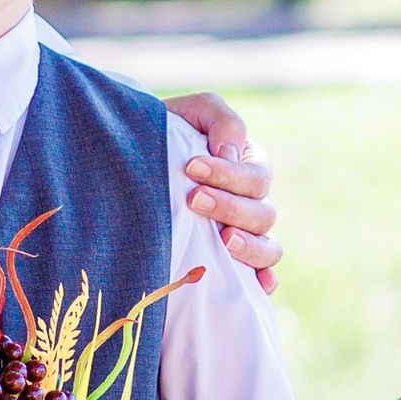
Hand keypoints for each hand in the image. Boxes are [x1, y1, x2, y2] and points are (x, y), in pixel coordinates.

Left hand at [164, 91, 280, 295]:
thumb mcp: (189, 114)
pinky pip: (261, 277)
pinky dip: (264, 281)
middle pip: (263, 213)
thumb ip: (218, 120)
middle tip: (194, 199)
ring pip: (269, 247)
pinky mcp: (232, 262)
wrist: (132, 163)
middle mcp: (252, 202)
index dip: (228, 174)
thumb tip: (231, 152)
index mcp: (248, 166)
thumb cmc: (165, 134)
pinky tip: (257, 285)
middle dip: (229, 206)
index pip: (255, 175)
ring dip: (249, 245)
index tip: (192, 167)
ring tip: (223, 239)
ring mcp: (245, 234)